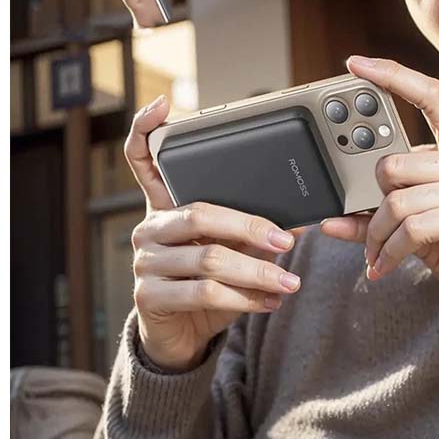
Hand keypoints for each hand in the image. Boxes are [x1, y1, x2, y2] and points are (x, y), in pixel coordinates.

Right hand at [125, 95, 301, 370]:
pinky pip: (205, 293)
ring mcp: (144, 263)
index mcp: (164, 208)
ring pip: (209, 259)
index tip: (161, 105)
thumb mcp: (230, 252)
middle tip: (286, 243)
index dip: (145, 130)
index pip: (142, 161)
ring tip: (290, 281)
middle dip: (251, 228)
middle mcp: (148, 229)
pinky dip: (246, 298)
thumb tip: (296, 223)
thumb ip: (253, 233)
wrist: (181, 333)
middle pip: (200, 215)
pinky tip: (269, 301)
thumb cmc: (205, 283)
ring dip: (258, 272)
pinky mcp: (148, 296)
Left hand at [320, 56, 438, 314]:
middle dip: (373, 205)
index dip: (391, 76)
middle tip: (373, 232)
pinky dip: (389, 252)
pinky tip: (383, 266)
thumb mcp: (426, 224)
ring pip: (396, 201)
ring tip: (376, 256)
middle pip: (393, 164)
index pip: (430, 95)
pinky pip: (411, 228)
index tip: (356, 64)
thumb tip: (331, 221)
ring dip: (377, 236)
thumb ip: (384, 215)